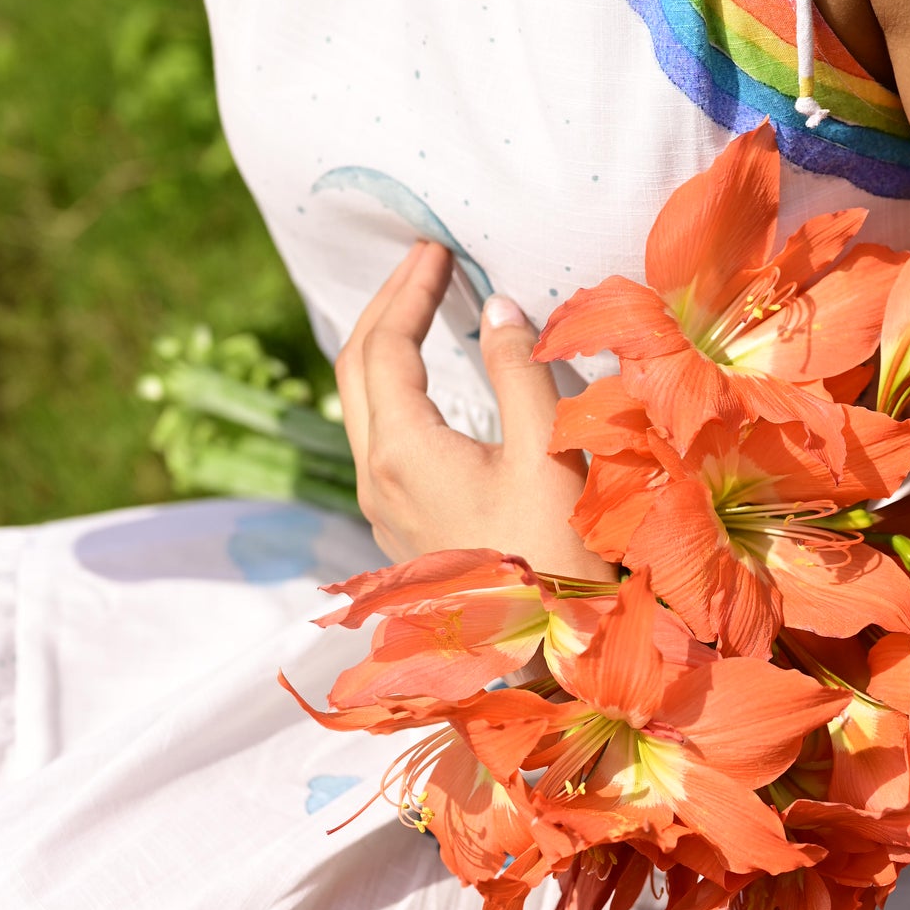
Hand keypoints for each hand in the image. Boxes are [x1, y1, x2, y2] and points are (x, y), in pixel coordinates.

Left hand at [334, 241, 611, 579]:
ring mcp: (384, 510)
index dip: (409, 289)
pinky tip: (433, 386)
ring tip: (424, 310)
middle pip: (355, 370)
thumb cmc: (555, 559)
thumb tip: (498, 309)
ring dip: (387, 349)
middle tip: (425, 265)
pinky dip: (398, 392)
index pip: (386, 346)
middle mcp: (377, 478)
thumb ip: (520, 372)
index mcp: (403, 452)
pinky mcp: (403, 531)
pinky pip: (381, 441)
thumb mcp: (547, 453)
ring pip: (362, 408)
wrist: (545, 662)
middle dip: (387, 308)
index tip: (437, 248)